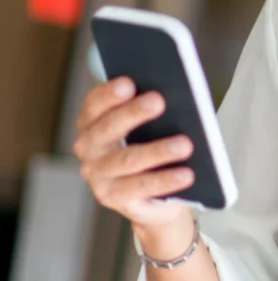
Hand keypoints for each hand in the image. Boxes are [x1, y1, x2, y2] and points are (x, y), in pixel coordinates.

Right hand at [73, 77, 194, 233]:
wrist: (155, 198)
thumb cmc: (151, 149)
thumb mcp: (149, 126)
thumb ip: (152, 110)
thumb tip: (176, 95)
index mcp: (93, 122)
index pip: (95, 104)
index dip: (109, 93)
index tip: (128, 82)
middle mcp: (89, 148)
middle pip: (109, 128)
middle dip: (133, 113)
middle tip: (159, 101)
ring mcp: (98, 175)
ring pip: (127, 160)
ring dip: (157, 151)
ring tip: (185, 144)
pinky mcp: (113, 198)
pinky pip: (141, 187)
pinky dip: (165, 180)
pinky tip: (186, 174)